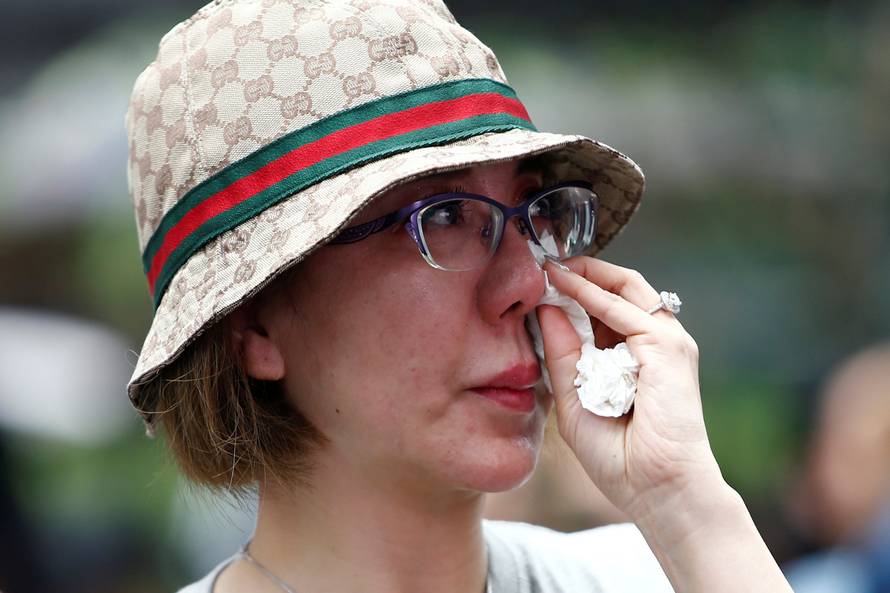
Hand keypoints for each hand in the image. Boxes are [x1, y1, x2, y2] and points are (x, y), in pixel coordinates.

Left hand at [537, 256, 723, 519]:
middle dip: (581, 272)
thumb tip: (545, 309)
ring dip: (585, 274)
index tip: (538, 281)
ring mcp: (665, 341)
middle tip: (542, 264)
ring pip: (626, 287)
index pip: (606, 308)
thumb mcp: (575, 398)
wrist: (656, 490)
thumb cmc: (618, 456)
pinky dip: (592, 295)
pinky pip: (624, 310)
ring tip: (548, 266)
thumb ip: (562, 355)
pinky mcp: (667, 347)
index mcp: (635, 356)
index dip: (574, 291)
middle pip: (620, 287)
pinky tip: (563, 286)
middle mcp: (653, 342)